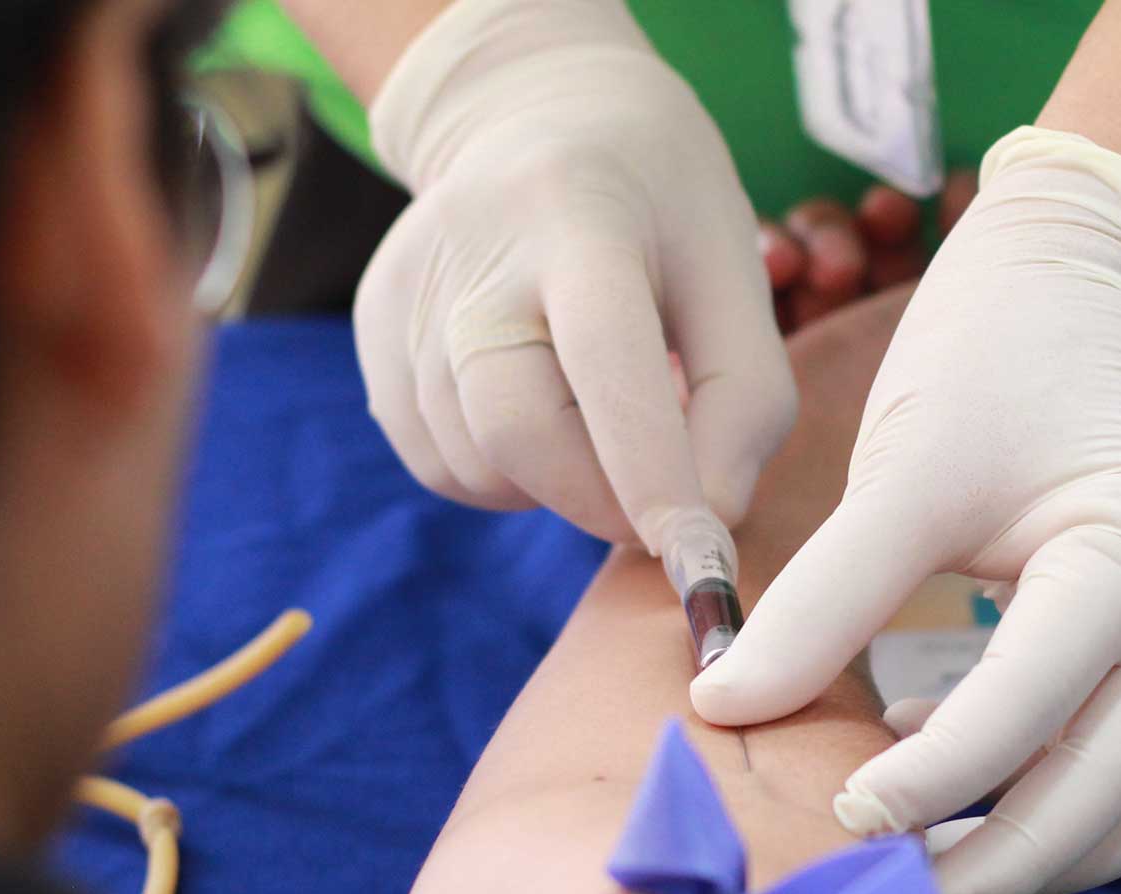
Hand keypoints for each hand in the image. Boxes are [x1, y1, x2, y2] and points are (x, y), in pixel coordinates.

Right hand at [353, 0, 793, 554]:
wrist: (539, 114)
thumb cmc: (661, 205)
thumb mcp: (735, 271)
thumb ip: (746, 400)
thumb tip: (711, 523)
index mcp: (580, 215)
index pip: (605, 359)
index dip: (650, 469)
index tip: (699, 553)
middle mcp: (474, 250)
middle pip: (514, 427)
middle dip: (598, 499)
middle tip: (659, 508)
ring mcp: (408, 291)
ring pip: (473, 462)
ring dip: (552, 486)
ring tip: (597, 418)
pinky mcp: (373, 329)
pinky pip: (436, 461)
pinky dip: (501, 475)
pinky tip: (540, 411)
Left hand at [694, 129, 1120, 893]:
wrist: (1074, 293)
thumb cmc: (991, 362)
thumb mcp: (905, 468)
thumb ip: (824, 596)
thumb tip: (723, 706)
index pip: (1037, 703)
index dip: (937, 777)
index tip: (839, 817)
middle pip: (1110, 791)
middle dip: (998, 862)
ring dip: (1035, 858)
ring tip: (919, 882)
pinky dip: (1053, 816)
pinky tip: (951, 803)